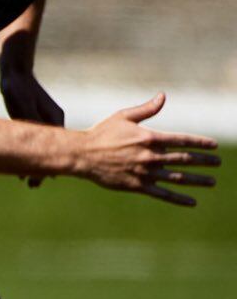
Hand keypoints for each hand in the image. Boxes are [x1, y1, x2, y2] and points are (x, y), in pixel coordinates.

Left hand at [0, 67, 63, 186]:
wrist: (16, 75)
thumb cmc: (19, 89)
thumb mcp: (23, 105)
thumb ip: (32, 120)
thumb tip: (40, 135)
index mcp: (55, 119)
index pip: (57, 148)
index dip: (49, 165)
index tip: (43, 180)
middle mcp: (53, 122)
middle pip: (52, 150)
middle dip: (43, 168)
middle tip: (33, 185)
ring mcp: (45, 122)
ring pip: (43, 147)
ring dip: (37, 163)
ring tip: (27, 180)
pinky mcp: (34, 121)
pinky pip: (36, 141)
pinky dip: (32, 153)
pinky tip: (23, 163)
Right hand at [73, 93, 219, 205]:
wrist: (82, 155)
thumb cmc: (101, 133)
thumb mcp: (123, 117)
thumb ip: (146, 109)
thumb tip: (163, 96)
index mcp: (150, 138)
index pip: (182, 140)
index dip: (200, 143)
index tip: (214, 146)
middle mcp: (151, 156)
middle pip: (184, 159)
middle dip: (204, 161)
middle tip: (217, 164)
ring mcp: (145, 172)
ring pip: (177, 177)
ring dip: (197, 180)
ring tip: (211, 182)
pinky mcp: (137, 186)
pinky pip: (162, 194)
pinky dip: (178, 198)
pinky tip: (192, 202)